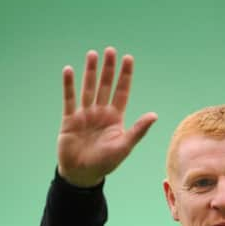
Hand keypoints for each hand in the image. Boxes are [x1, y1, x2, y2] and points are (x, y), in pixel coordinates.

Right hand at [57, 47, 157, 186]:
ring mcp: (85, 115)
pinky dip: (69, 86)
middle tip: (111, 50)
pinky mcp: (70, 119)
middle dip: (109, 69)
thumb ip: (138, 130)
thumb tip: (154, 115)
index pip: (122, 92)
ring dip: (90, 72)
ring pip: (89, 89)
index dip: (125, 76)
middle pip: (106, 86)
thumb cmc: (105, 163)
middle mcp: (101, 113)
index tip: (128, 58)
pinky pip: (70, 99)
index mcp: (115, 118)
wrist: (82, 175)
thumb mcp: (124, 146)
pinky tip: (69, 70)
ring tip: (92, 54)